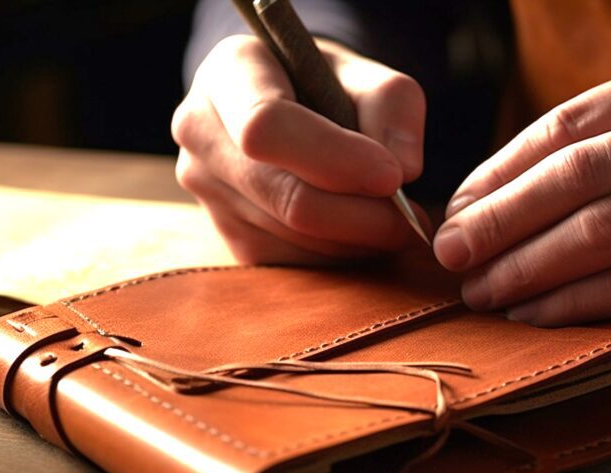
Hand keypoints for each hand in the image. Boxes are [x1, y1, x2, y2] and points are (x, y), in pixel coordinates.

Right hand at [172, 35, 426, 264]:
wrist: (287, 106)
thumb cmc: (327, 84)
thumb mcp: (366, 73)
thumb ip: (393, 105)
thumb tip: (403, 169)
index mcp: (228, 72)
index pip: (267, 126)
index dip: (335, 158)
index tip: (392, 177)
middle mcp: (200, 130)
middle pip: (283, 194)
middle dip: (359, 215)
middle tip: (411, 219)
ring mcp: (205, 189)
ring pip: (289, 236)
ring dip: (355, 240)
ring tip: (394, 223)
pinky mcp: (224, 235)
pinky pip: (288, 263)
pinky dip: (337, 257)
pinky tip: (361, 235)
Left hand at [434, 51, 610, 324]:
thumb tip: (497, 195)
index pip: (565, 125)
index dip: (499, 172)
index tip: (456, 208)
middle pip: (574, 176)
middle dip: (497, 221)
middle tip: (450, 254)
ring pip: (600, 233)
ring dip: (526, 268)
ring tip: (482, 290)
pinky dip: (575, 301)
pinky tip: (535, 312)